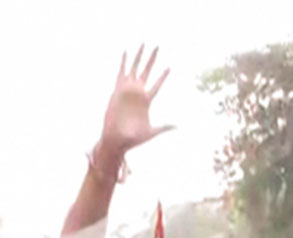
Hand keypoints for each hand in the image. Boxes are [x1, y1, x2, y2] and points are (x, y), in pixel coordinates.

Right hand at [97, 47, 172, 162]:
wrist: (117, 139)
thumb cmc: (133, 139)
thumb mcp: (151, 132)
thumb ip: (163, 127)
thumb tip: (176, 126)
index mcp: (146, 102)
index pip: (157, 85)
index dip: (163, 76)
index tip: (169, 67)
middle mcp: (137, 93)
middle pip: (147, 71)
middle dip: (152, 59)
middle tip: (157, 47)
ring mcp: (128, 90)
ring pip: (135, 68)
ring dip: (139, 56)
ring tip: (144, 43)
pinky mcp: (118, 90)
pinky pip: (121, 73)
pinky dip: (124, 62)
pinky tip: (126, 51)